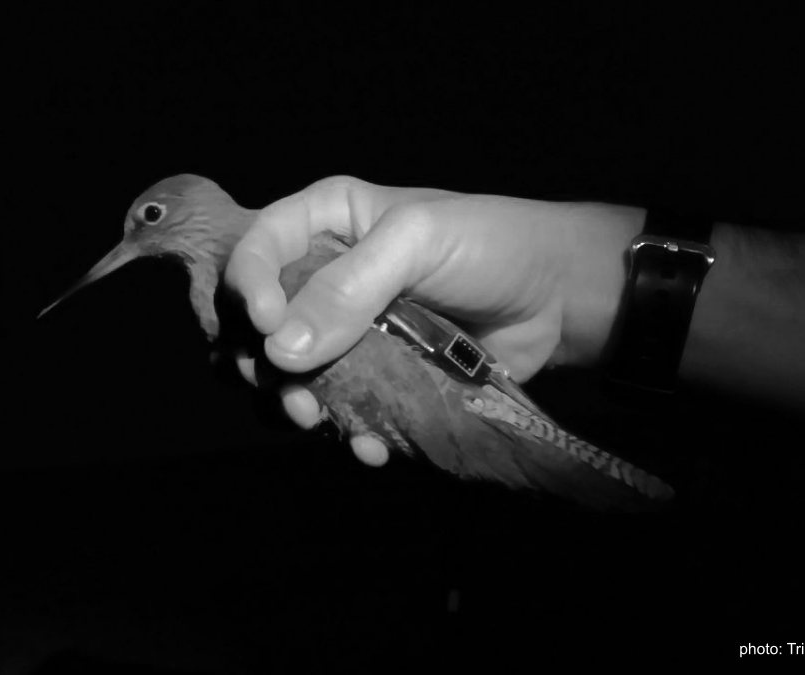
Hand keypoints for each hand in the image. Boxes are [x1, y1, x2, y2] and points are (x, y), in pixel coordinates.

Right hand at [224, 176, 642, 465]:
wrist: (556, 298)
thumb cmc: (489, 244)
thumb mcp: (417, 243)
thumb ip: (348, 289)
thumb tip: (282, 347)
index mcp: (323, 223)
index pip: (254, 249)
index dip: (247, 287)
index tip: (268, 325)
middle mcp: (321, 277)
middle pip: (256, 323)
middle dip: (260, 361)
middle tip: (286, 389)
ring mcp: (345, 333)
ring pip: (288, 375)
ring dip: (292, 403)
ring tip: (315, 420)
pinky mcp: (374, 379)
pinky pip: (339, 410)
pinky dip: (344, 433)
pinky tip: (368, 445)